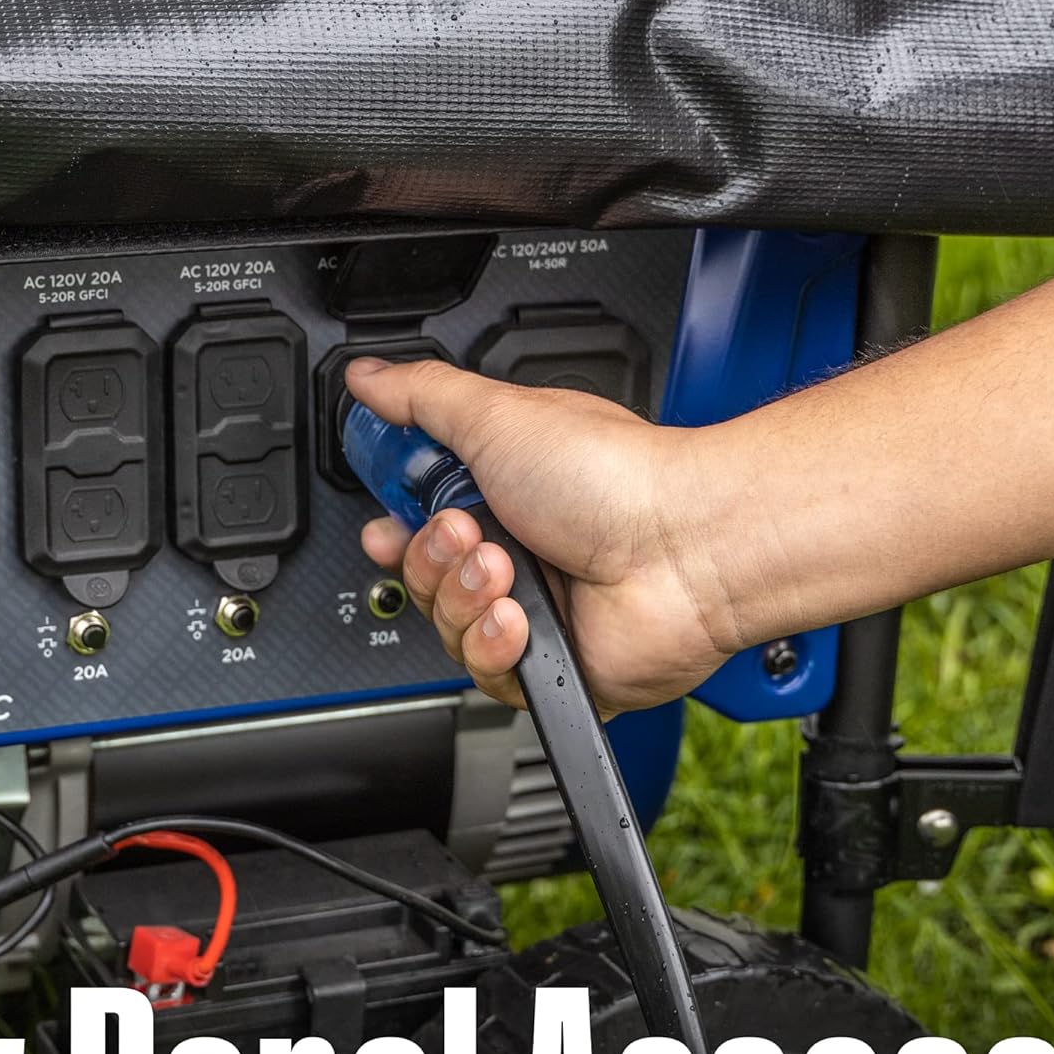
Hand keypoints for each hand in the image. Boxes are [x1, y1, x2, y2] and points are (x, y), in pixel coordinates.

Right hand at [345, 358, 743, 714]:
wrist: (684, 548)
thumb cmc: (617, 478)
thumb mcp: (499, 416)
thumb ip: (422, 397)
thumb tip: (369, 379)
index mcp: (501, 494)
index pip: (417, 524)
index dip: (395, 531)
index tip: (387, 525)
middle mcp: (518, 554)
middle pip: (423, 582)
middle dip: (432, 560)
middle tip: (469, 535)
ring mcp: (536, 614)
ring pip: (446, 630)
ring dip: (465, 598)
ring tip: (505, 571)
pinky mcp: (550, 668)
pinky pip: (485, 675)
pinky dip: (495, 645)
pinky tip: (522, 618)